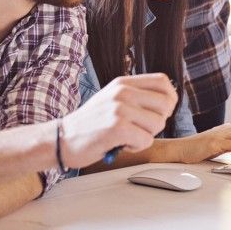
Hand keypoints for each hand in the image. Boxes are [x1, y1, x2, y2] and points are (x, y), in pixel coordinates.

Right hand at [61, 73, 177, 167]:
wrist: (61, 139)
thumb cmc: (90, 124)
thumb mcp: (113, 99)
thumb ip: (137, 96)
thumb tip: (168, 101)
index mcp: (123, 83)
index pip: (163, 82)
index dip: (169, 99)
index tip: (159, 112)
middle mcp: (122, 92)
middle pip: (166, 104)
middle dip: (158, 121)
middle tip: (139, 128)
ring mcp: (119, 108)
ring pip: (158, 124)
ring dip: (146, 136)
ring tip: (126, 136)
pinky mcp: (117, 127)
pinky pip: (146, 140)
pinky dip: (136, 147)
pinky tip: (121, 144)